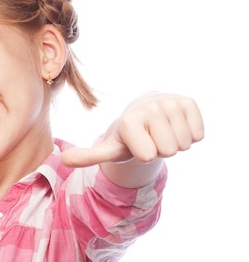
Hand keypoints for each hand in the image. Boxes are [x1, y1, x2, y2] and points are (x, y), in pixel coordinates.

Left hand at [61, 92, 203, 167]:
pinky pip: (198, 134)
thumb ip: (88, 156)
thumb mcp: (108, 149)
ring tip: (161, 132)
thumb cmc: (127, 138)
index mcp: (129, 120)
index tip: (137, 144)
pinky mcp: (188, 101)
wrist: (145, 115)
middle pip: (169, 150)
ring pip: (185, 143)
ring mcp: (170, 102)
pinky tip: (175, 125)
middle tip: (151, 138)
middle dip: (161, 149)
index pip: (148, 156)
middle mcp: (149, 106)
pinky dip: (190, 135)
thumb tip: (62, 160)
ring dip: (175, 142)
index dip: (144, 155)